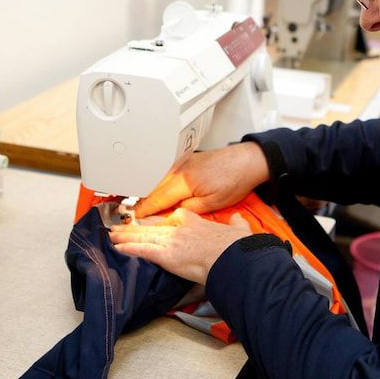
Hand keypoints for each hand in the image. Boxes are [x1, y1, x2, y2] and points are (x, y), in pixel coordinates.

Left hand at [110, 209, 250, 284]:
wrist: (232, 257)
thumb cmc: (236, 246)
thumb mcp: (239, 229)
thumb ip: (237, 223)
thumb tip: (238, 220)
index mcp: (194, 220)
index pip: (170, 217)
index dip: (157, 220)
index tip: (150, 221)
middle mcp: (178, 227)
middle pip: (151, 225)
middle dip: (133, 226)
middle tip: (119, 226)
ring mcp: (170, 240)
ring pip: (143, 236)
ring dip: (126, 236)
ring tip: (112, 235)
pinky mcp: (165, 255)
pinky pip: (142, 250)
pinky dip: (129, 248)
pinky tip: (118, 248)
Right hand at [134, 142, 269, 217]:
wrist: (248, 161)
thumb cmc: (235, 180)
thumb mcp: (212, 204)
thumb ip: (188, 209)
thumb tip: (170, 213)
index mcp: (184, 180)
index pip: (156, 198)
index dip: (143, 210)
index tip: (132, 218)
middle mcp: (179, 169)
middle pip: (152, 188)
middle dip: (141, 202)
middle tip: (132, 216)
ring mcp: (182, 162)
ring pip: (157, 180)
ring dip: (149, 193)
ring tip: (142, 207)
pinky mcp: (186, 160)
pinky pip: (166, 175)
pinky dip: (159, 185)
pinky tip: (159, 194)